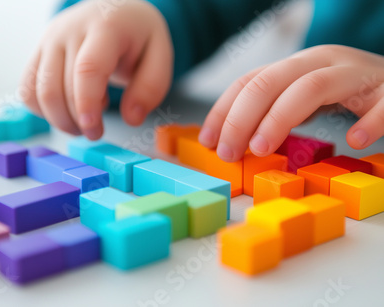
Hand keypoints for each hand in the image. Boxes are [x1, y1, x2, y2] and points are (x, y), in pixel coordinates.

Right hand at [20, 0, 172, 139]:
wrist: (114, 11)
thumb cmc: (136, 36)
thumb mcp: (160, 56)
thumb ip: (150, 88)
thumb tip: (131, 118)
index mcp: (105, 28)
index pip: (87, 68)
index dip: (86, 103)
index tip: (93, 129)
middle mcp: (70, 31)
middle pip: (58, 86)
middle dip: (75, 120)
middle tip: (96, 132)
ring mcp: (49, 40)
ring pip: (38, 91)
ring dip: (58, 119)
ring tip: (81, 123)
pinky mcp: (37, 52)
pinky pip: (27, 90)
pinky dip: (42, 110)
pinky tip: (65, 111)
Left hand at [198, 45, 383, 161]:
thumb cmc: (344, 92)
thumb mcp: (300, 97)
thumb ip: (273, 113)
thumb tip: (232, 142)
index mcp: (295, 66)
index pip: (248, 82)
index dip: (224, 111)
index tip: (209, 141)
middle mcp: (321, 62)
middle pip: (271, 81)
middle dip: (241, 118)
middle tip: (229, 153)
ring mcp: (355, 73)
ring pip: (312, 86)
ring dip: (280, 118)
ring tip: (261, 148)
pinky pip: (382, 103)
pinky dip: (369, 121)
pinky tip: (354, 140)